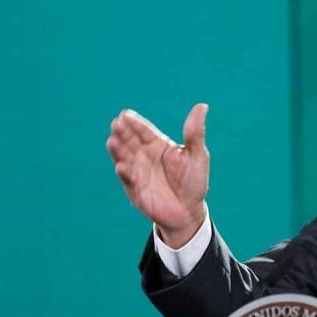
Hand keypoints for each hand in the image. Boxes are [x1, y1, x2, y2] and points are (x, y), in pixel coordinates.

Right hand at [107, 104, 209, 247]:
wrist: (189, 211)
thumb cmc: (193, 181)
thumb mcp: (197, 155)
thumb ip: (195, 132)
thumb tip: (202, 106)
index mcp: (158, 145)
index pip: (144, 131)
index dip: (134, 123)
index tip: (126, 115)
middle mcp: (144, 156)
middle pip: (130, 141)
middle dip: (122, 132)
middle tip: (116, 124)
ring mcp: (138, 171)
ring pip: (124, 157)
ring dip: (118, 149)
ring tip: (113, 141)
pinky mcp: (134, 188)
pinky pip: (127, 179)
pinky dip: (124, 172)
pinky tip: (122, 166)